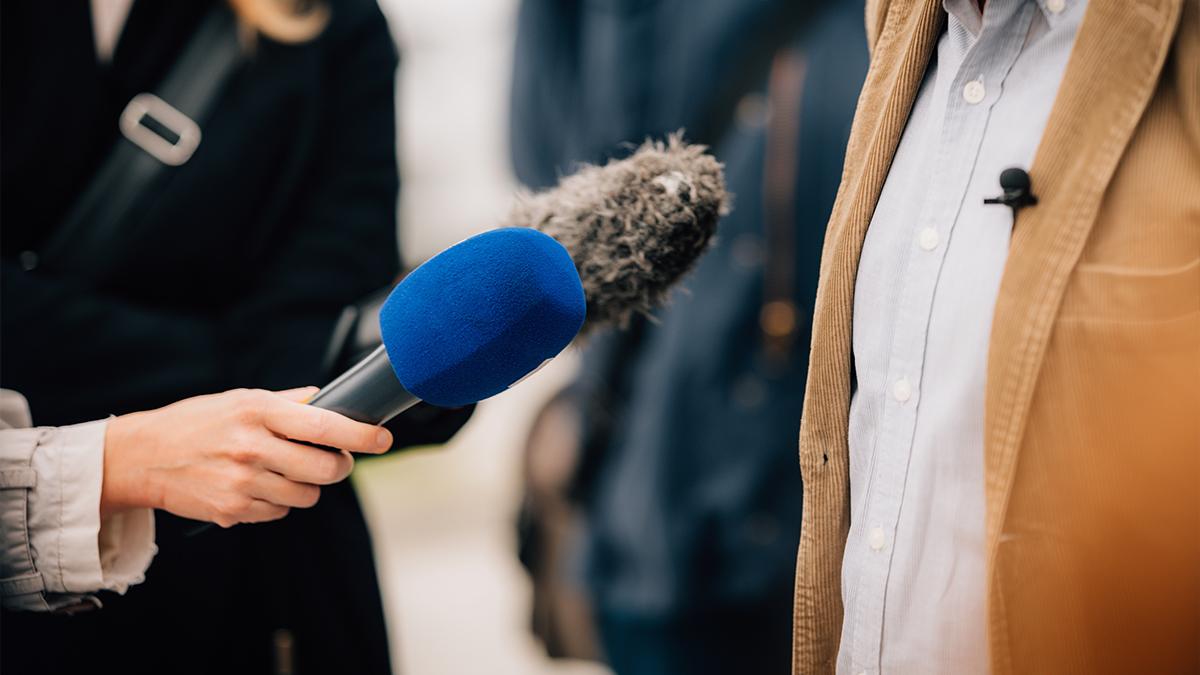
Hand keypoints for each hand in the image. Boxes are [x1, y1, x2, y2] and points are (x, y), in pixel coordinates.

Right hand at [100, 387, 391, 526]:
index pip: (325, 424)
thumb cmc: (196, 422)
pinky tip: (259, 486)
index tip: (384, 438)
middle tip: (335, 460)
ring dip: (308, 486)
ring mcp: (242, 482)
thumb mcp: (240, 399)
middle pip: (326, 468)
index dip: (362, 434)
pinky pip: (281, 512)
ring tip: (286, 471)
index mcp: (258, 412)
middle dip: (339, 466)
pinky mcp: (233, 511)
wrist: (141, 457)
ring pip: (308, 495)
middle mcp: (252, 447)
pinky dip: (280, 502)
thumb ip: (288, 402)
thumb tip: (330, 399)